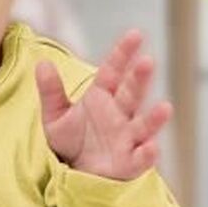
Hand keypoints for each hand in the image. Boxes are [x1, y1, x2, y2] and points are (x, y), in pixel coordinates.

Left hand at [35, 29, 171, 180]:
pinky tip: (151, 147)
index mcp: (102, 97)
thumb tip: (42, 63)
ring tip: (165, 107)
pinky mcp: (130, 162)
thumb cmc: (72, 140)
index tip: (135, 34)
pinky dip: (148, 153)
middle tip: (146, 62)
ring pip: (144, 124)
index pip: (113, 71)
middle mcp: (120, 113)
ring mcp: (128, 137)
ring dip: (154, 117)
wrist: (74, 172)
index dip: (123, 53)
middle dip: (140, 79)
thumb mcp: (55, 116)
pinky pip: (141, 157)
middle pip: (131, 93)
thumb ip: (50, 91)